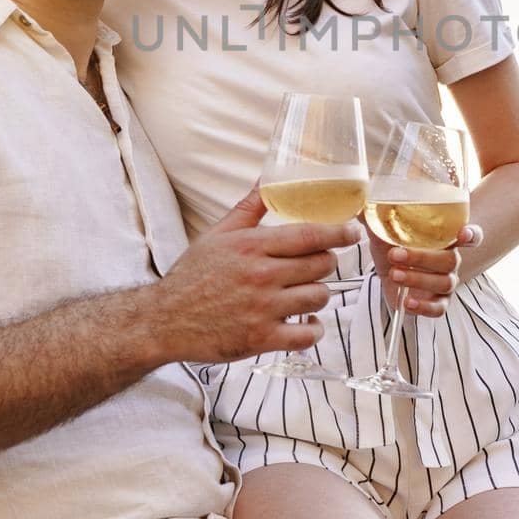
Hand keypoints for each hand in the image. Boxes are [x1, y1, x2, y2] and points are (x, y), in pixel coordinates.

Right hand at [156, 188, 363, 363]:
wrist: (165, 320)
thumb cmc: (193, 275)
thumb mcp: (218, 234)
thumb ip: (250, 207)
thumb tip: (269, 178)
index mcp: (252, 246)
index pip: (309, 235)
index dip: (338, 233)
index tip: (353, 232)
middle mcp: (261, 276)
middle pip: (321, 265)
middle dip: (326, 263)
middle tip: (318, 264)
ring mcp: (263, 309)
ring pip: (319, 297)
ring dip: (318, 294)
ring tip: (305, 292)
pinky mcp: (262, 339)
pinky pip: (308, 335)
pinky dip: (313, 329)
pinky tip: (305, 322)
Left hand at [371, 224, 482, 317]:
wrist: (388, 272)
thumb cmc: (393, 245)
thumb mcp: (384, 230)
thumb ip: (377, 217)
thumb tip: (359, 207)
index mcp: (445, 238)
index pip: (471, 236)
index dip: (472, 235)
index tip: (463, 234)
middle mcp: (450, 260)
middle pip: (450, 260)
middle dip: (422, 258)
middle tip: (395, 254)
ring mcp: (446, 283)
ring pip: (444, 283)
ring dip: (418, 279)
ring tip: (394, 274)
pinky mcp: (437, 303)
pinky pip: (439, 308)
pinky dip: (423, 307)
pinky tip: (406, 301)